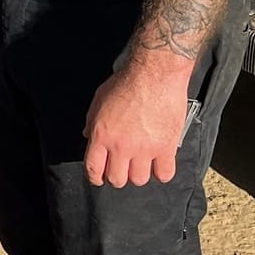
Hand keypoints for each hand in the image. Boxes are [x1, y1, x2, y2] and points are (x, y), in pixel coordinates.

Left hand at [83, 63, 191, 186]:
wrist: (155, 75)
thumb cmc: (126, 83)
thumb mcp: (99, 99)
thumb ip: (92, 121)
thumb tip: (88, 136)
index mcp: (102, 135)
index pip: (93, 169)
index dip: (95, 177)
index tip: (99, 178)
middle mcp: (122, 147)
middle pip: (117, 179)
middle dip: (117, 176)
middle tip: (122, 167)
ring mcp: (145, 149)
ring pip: (139, 180)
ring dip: (139, 174)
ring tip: (141, 163)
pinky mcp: (166, 148)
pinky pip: (164, 174)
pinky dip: (161, 172)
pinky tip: (159, 163)